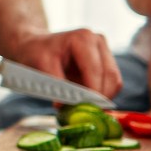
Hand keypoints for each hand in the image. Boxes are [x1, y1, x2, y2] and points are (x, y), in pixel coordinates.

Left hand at [4, 28, 121, 98]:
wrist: (35, 46)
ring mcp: (104, 51)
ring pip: (115, 82)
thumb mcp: (41, 65)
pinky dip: (100, 96)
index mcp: (83, 38)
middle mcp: (98, 42)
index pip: (96, 71)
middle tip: (83, 112)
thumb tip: (68, 104)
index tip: (83, 109)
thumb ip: (57, 84)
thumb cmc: (36, 52)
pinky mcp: (105, 63)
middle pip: (111, 77)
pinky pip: (110, 84)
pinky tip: (83, 100)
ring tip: (80, 106)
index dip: (92, 93)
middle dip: (99, 98)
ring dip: (101, 98)